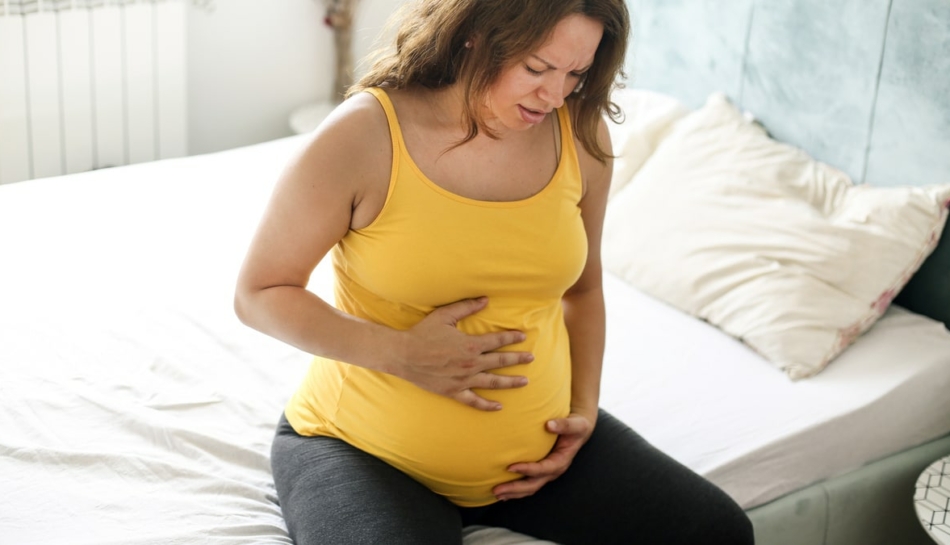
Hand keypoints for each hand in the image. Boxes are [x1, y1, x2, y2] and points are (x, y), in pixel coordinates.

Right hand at [396, 297, 533, 410]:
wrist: (403, 355)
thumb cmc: (423, 334)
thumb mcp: (444, 316)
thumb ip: (467, 307)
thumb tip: (485, 299)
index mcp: (470, 345)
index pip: (497, 340)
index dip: (511, 337)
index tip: (523, 337)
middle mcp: (470, 364)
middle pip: (500, 361)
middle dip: (518, 359)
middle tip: (532, 358)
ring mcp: (463, 380)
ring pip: (493, 382)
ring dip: (511, 382)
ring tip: (525, 382)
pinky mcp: (453, 392)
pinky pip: (474, 401)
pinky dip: (487, 405)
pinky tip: (499, 406)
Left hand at [492, 411, 594, 500]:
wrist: (579, 430)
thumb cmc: (577, 426)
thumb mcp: (575, 424)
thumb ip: (564, 425)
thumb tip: (549, 425)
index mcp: (561, 461)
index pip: (542, 469)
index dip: (527, 470)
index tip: (510, 467)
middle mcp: (554, 471)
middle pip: (533, 485)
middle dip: (514, 488)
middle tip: (496, 489)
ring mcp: (547, 473)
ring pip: (529, 488)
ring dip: (513, 492)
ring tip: (496, 493)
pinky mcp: (542, 472)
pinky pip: (528, 484)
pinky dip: (516, 489)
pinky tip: (504, 491)